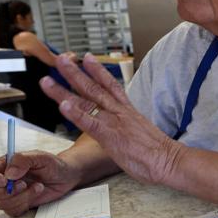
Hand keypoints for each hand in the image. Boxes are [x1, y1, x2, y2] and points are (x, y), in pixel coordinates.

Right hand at [0, 151, 78, 216]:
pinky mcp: (17, 205)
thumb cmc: (51, 164)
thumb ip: (23, 160)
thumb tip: (8, 174)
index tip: (4, 180)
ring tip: (36, 186)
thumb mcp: (40, 156)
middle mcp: (0, 181)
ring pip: (0, 204)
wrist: (65, 176)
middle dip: (2, 192)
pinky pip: (12, 211)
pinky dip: (26, 203)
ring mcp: (7, 195)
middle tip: (23, 184)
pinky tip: (36, 192)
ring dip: (20, 196)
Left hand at [40, 53, 181, 185]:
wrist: (169, 160)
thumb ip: (130, 126)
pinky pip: (90, 123)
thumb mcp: (142, 132)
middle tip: (60, 59)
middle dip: (75, 73)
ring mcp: (114, 123)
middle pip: (93, 88)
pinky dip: (76, 114)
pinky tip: (63, 105)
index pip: (110, 85)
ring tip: (48, 81)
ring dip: (65, 90)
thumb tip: (125, 128)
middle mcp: (120, 112)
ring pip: (86, 102)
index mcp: (128, 111)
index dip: (97, 71)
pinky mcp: (111, 136)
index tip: (87, 58)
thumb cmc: (158, 152)